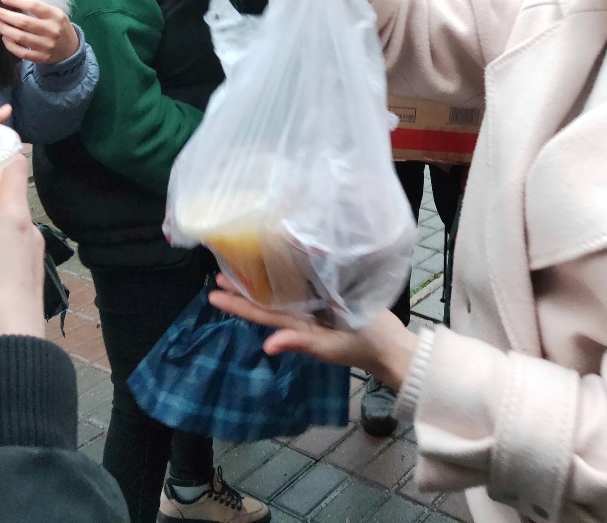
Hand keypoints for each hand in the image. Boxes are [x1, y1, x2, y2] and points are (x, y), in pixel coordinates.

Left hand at [0, 0, 79, 65]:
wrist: (71, 50)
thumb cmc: (58, 27)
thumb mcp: (53, 13)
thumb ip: (37, 5)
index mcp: (55, 15)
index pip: (34, 6)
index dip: (17, 1)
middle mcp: (52, 30)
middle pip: (24, 22)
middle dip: (5, 15)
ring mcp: (47, 46)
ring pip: (20, 37)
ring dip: (4, 29)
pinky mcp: (42, 58)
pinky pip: (22, 52)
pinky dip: (11, 45)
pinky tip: (4, 37)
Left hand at [208, 275, 419, 390]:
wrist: (393, 346)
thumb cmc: (363, 345)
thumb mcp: (331, 347)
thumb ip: (301, 344)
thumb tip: (267, 347)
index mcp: (299, 326)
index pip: (262, 314)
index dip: (238, 304)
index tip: (213, 293)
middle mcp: (303, 315)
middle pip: (267, 301)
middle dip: (243, 288)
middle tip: (219, 271)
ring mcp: (316, 306)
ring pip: (283, 292)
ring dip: (262, 280)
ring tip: (241, 263)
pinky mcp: (331, 296)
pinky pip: (305, 284)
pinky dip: (291, 273)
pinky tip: (282, 260)